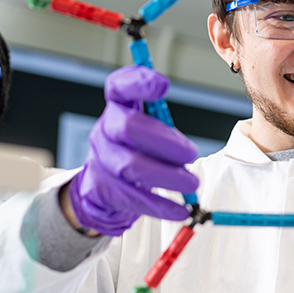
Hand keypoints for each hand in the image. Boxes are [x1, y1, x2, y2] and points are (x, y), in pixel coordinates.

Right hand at [67, 66, 199, 235]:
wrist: (104, 182)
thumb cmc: (137, 146)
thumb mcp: (148, 125)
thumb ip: (163, 123)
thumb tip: (186, 147)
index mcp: (118, 106)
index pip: (118, 87)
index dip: (138, 82)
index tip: (163, 85)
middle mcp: (106, 129)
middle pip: (128, 128)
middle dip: (163, 140)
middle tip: (192, 153)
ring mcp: (102, 159)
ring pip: (131, 166)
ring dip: (166, 176)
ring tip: (192, 184)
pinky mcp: (104, 189)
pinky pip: (133, 198)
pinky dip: (160, 206)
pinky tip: (180, 210)